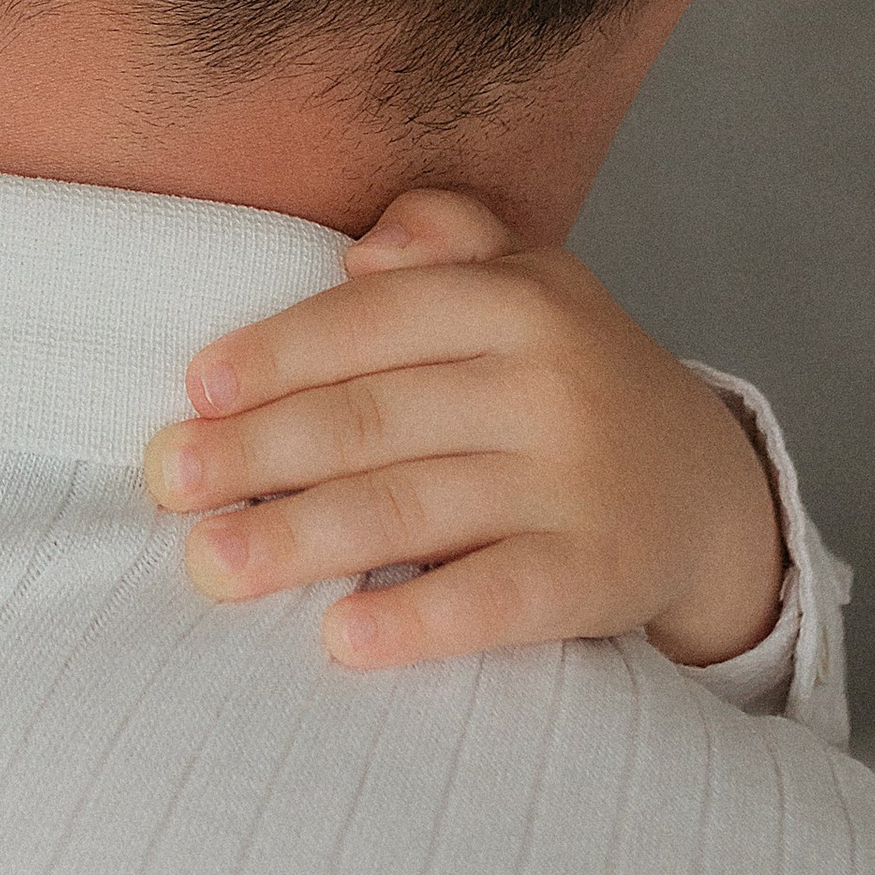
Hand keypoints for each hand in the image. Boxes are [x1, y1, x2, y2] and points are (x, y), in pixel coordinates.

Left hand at [141, 189, 786, 674]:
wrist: (707, 486)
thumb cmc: (570, 375)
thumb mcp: (528, 277)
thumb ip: (445, 236)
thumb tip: (362, 245)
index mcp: (516, 298)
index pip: (371, 321)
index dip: (275, 356)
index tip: (191, 393)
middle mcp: (549, 382)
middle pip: (373, 418)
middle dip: (257, 453)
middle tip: (167, 483)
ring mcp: (576, 482)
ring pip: (412, 509)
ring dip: (300, 540)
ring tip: (212, 565)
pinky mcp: (597, 575)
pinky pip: (495, 599)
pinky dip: (417, 620)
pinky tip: (341, 638)